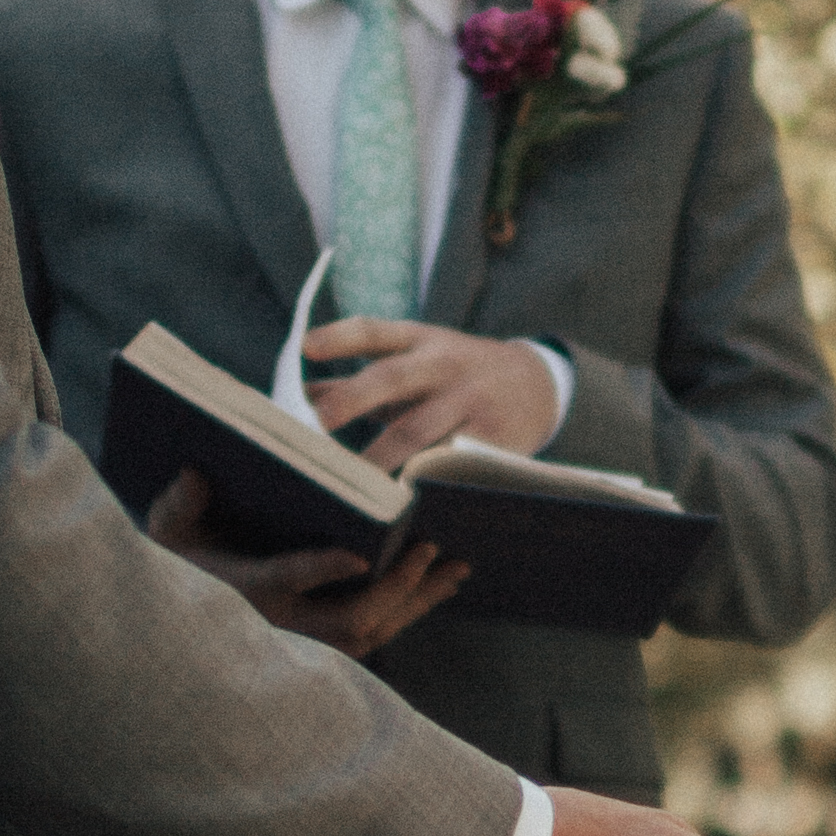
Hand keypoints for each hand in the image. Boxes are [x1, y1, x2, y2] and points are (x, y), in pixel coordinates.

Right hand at [145, 463, 463, 658]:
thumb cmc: (179, 560)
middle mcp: (283, 625)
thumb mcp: (168, 530)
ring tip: (457, 568)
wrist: (184, 617)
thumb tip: (195, 474)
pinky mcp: (327, 646)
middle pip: (352, 619)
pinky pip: (379, 636)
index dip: (321, 571)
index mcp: (247, 589)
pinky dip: (412, 610)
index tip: (358, 556)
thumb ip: (179, 504)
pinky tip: (440, 585)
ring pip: (375, 633)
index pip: (286, 582)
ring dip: (418, 600)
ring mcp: (308, 642)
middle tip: (429, 548)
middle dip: (396, 586)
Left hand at [305, 318, 566, 462]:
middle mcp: (441, 364)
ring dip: (380, 459)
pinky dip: (421, 482)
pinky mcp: (488, 437)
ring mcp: (466, 401)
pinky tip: (397, 504)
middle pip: (392, 377)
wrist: (537, 385)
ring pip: (417, 431)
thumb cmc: (454, 375)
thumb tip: (299, 394)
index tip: (307, 346)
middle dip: (354, 397)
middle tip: (320, 422)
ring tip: (351, 483)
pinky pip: (448, 463)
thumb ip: (359, 378)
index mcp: (418, 340)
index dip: (340, 337)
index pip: (374, 332)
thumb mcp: (415, 361)